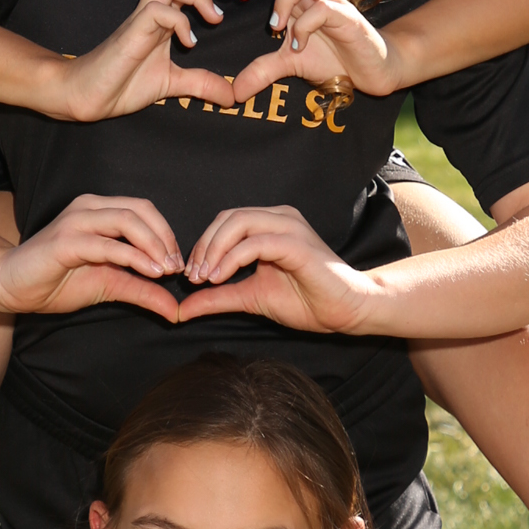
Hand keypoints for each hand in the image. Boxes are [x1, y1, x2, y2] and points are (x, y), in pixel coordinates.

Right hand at [0, 192, 185, 320]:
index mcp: (99, 210)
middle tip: (177, 268)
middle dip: (165, 238)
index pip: (144, 210)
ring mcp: (75, 222)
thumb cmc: (56, 281)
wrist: (11, 286)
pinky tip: (149, 272)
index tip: (178, 264)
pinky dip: (133, 257)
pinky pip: (106, 244)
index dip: (167, 234)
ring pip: (127, 221)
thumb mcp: (110, 285)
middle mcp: (88, 207)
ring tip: (166, 270)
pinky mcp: (65, 241)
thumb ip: (143, 292)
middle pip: (141, 210)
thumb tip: (176, 310)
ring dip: (153, 245)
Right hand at [56, 0, 244, 120]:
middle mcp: (153, 10)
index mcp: (163, 16)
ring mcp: (140, 19)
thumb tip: (231, 97)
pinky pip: (156, 10)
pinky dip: (179, 21)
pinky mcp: (131, 32)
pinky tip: (189, 43)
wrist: (87, 96)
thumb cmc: (123, 84)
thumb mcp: (172, 84)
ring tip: (215, 18)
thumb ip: (200, 84)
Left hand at [174, 202, 379, 334]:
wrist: (346, 311)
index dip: (203, 245)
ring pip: (238, 222)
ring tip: (204, 278)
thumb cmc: (307, 301)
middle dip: (204, 246)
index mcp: (270, 224)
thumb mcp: (250, 297)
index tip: (190, 276)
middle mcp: (279, 218)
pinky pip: (255, 243)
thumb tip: (182, 308)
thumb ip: (217, 298)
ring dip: (214, 250)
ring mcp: (289, 227)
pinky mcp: (296, 243)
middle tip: (192, 277)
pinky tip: (220, 278)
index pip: (225, 221)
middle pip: (228, 217)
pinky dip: (232, 259)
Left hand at [225, 0, 398, 105]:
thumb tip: (235, 92)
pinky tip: (299, 46)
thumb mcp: (290, 64)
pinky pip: (325, 8)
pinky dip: (305, 25)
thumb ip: (262, 70)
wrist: (373, 70)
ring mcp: (334, 2)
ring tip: (275, 26)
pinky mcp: (349, 20)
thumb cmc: (334, 57)